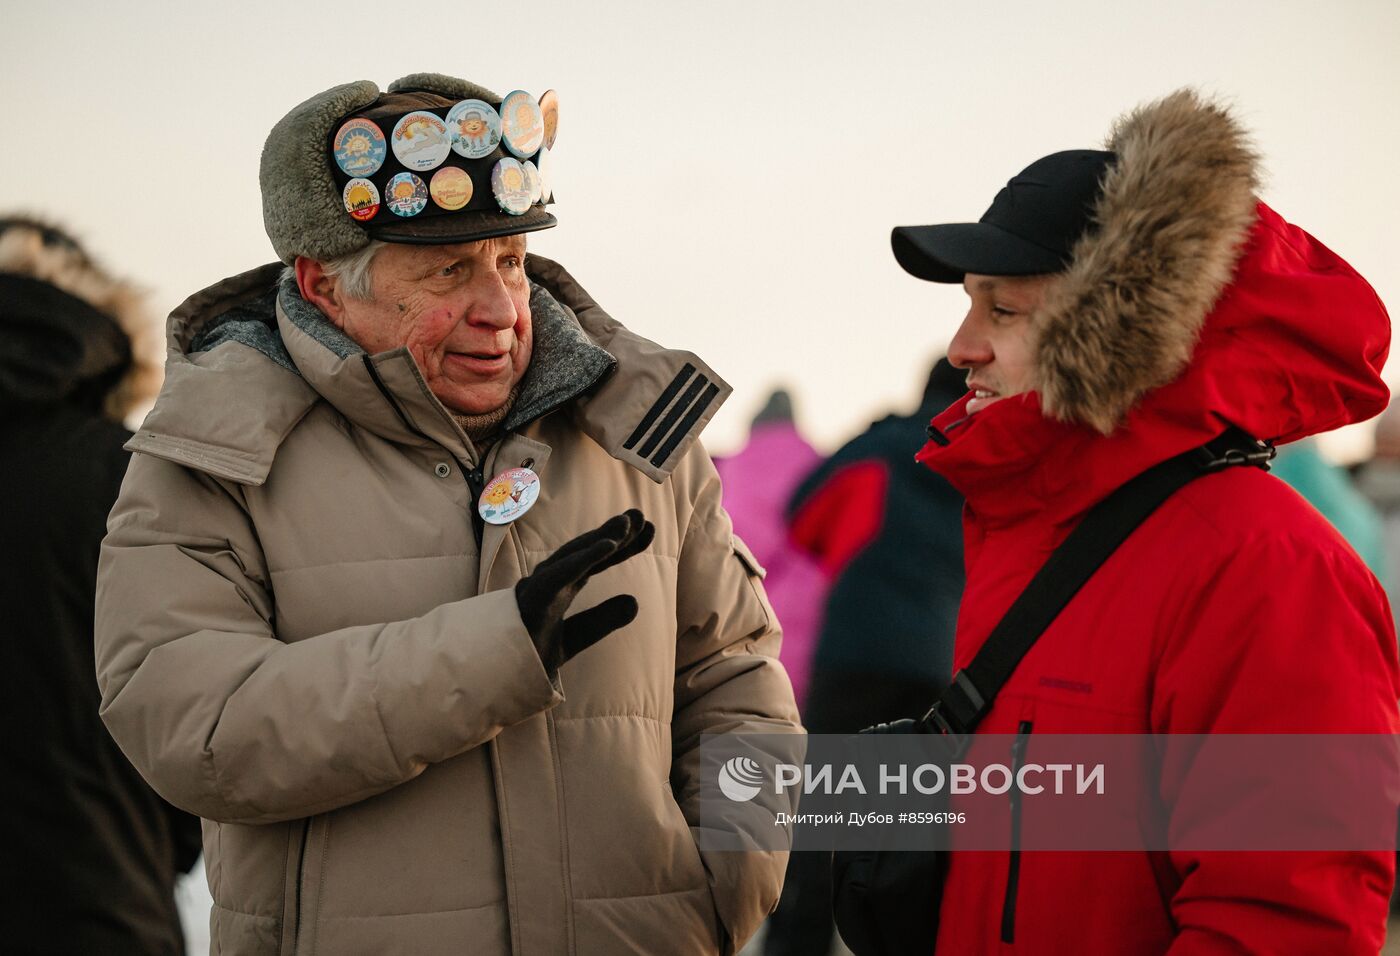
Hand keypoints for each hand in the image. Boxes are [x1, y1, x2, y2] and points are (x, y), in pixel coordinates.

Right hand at [514, 509, 654, 673]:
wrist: (495, 680)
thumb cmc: (526, 655)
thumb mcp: (575, 639)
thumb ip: (602, 620)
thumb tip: (635, 602)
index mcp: (561, 588)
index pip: (597, 562)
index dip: (624, 546)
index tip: (650, 531)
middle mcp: (550, 582)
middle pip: (587, 552)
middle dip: (614, 533)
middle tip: (642, 515)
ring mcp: (538, 587)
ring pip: (573, 555)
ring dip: (600, 537)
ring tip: (627, 523)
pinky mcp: (531, 598)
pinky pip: (560, 573)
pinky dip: (584, 558)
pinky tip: (609, 545)